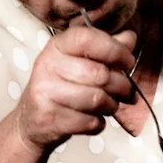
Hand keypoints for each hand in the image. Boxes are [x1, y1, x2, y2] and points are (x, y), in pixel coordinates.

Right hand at [14, 27, 136, 150]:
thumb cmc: (64, 86)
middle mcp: (48, 64)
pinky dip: (98, 124)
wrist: (32, 120)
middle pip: (100, 74)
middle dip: (122, 86)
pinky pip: (90, 122)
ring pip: (97, 99)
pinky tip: (92, 119)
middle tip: (126, 92)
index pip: (88, 38)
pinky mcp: (48, 117)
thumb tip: (130, 38)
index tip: (128, 62)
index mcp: (58, 45)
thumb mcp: (82, 61)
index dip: (115, 50)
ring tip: (109, 105)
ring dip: (111, 106)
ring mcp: (45, 91)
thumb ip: (108, 48)